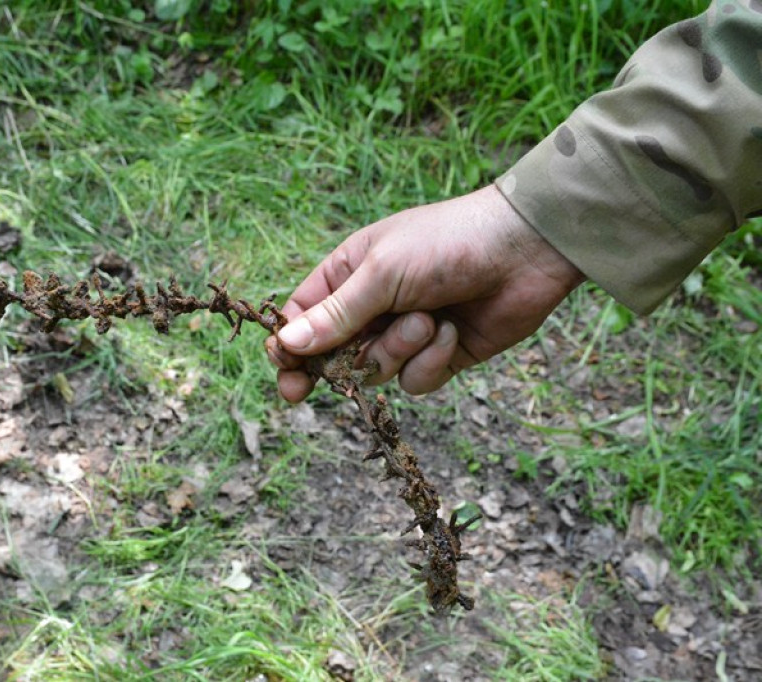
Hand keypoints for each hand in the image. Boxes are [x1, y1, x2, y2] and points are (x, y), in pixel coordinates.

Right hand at [266, 184, 584, 401]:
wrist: (524, 251)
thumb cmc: (446, 244)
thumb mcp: (381, 273)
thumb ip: (335, 315)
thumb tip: (285, 345)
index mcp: (348, 276)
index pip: (303, 319)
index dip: (289, 348)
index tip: (286, 374)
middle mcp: (372, 308)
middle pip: (333, 355)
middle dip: (341, 363)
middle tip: (328, 380)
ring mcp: (405, 335)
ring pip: (375, 372)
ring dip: (399, 350)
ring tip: (428, 320)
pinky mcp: (438, 357)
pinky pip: (414, 382)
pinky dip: (430, 361)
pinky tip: (451, 332)